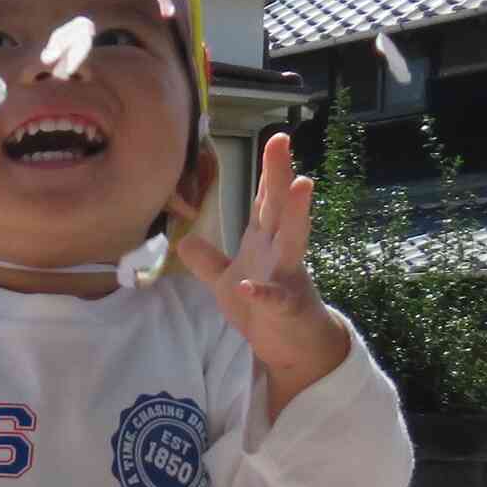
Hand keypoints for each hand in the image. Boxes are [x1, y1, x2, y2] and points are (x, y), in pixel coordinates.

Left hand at [170, 132, 349, 402]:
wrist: (290, 348)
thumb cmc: (263, 311)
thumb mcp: (226, 282)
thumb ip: (207, 262)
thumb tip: (184, 241)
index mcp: (265, 243)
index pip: (265, 202)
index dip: (268, 172)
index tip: (276, 139)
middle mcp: (279, 253)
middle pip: (278, 209)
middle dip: (280, 176)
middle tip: (282, 142)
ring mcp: (286, 278)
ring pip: (292, 242)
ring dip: (295, 215)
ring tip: (301, 186)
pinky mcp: (285, 308)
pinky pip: (273, 298)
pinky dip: (261, 292)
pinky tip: (247, 285)